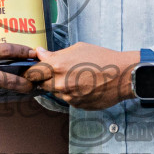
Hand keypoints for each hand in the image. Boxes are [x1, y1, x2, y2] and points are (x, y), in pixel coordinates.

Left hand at [23, 43, 138, 110]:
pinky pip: (68, 99)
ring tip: (76, 77)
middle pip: (41, 85)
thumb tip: (40, 53)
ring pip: (55, 93)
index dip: (31, 72)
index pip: (32, 73)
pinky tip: (84, 86)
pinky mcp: (77, 105)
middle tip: (56, 73)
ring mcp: (68, 97)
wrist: (123, 76)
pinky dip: (72, 93)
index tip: (32, 71)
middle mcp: (60, 84)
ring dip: (60, 86)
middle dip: (45, 79)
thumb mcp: (78, 48)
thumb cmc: (102, 58)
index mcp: (57, 66)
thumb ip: (55, 54)